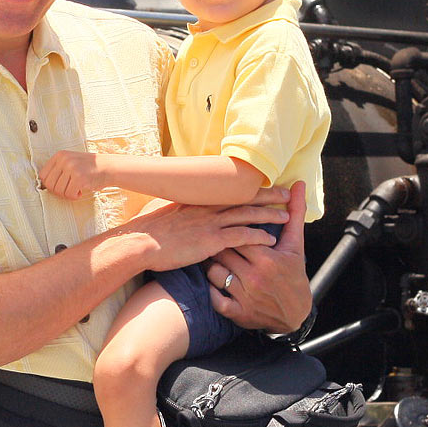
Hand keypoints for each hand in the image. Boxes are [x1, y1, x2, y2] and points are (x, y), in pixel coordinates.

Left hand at [39, 150, 100, 199]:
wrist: (108, 167)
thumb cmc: (88, 168)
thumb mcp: (71, 162)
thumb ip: (58, 170)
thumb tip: (42, 186)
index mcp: (60, 155)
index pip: (42, 175)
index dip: (49, 185)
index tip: (58, 187)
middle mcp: (64, 160)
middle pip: (49, 185)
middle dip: (58, 191)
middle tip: (68, 190)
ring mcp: (72, 168)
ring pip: (59, 191)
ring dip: (67, 194)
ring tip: (76, 189)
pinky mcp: (79, 178)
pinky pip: (70, 194)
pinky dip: (75, 196)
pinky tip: (81, 190)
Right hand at [130, 189, 289, 273]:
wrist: (141, 242)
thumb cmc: (149, 230)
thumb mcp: (164, 210)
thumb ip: (177, 206)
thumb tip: (176, 204)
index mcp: (198, 200)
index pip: (230, 191)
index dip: (249, 188)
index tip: (264, 185)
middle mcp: (207, 207)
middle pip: (244, 198)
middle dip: (267, 196)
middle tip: (287, 194)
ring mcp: (210, 222)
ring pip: (247, 215)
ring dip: (269, 215)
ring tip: (287, 216)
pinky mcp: (211, 239)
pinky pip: (241, 236)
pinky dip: (258, 236)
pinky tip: (271, 239)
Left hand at [206, 181, 311, 332]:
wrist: (296, 314)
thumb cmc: (294, 274)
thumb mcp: (296, 245)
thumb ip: (295, 213)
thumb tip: (298, 184)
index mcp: (267, 258)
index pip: (238, 235)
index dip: (230, 229)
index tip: (224, 224)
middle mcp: (254, 277)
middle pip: (223, 252)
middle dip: (217, 245)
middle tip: (209, 238)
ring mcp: (245, 296)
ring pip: (214, 272)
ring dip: (211, 265)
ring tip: (212, 258)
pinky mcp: (238, 313)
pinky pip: (214, 299)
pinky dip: (211, 291)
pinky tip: (213, 282)